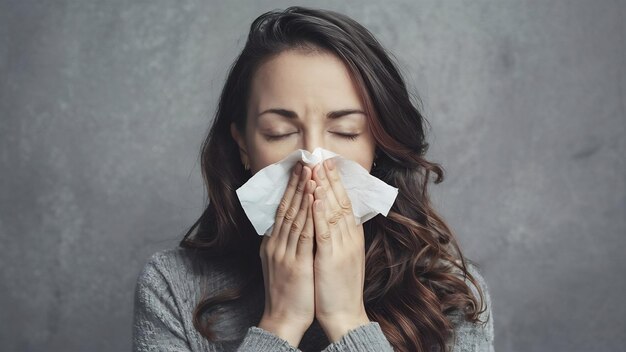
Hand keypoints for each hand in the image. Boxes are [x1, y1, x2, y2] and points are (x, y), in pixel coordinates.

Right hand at [258, 162, 316, 346]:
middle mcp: (276, 244)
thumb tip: (287, 226)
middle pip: (287, 207)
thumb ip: (283, 243)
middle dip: (297, 183)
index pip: (282, 209)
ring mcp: (284, 253)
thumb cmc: (286, 293)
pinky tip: (314, 198)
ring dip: (303, 192)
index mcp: (273, 243)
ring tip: (311, 172)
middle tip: (305, 161)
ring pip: (294, 216)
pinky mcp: (296, 263)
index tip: (300, 169)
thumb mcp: (279, 263)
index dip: (291, 188)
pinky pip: (303, 233)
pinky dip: (309, 214)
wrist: (282, 319)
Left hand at [311, 158, 370, 341]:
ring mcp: (342, 247)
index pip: (345, 203)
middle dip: (330, 178)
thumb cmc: (340, 287)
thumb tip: (333, 217)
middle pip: (341, 201)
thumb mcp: (344, 256)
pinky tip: (316, 196)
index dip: (336, 182)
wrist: (345, 314)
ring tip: (317, 168)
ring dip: (325, 188)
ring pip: (333, 211)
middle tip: (321, 157)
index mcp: (352, 237)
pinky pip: (325, 231)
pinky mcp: (331, 258)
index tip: (327, 164)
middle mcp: (349, 238)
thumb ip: (340, 236)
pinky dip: (321, 212)